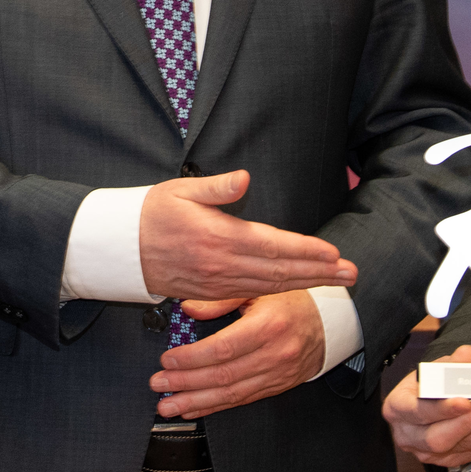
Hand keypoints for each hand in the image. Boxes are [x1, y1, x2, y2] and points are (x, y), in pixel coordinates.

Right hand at [139, 170, 355, 301]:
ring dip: (306, 284)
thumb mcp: (180, 191)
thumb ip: (216, 187)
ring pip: (270, 286)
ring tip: (336, 281)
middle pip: (280, 271)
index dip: (306, 251)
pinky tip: (298, 287)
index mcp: (218, 238)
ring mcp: (217, 283)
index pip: (273, 246)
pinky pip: (253, 293)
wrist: (119, 250)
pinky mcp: (211, 293)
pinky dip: (280, 291)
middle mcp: (222, 266)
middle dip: (319, 273)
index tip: (334, 253)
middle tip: (352, 274)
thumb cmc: (150, 213)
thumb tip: (245, 178)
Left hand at [148, 290, 327, 418]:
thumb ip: (222, 298)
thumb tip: (189, 308)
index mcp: (268, 326)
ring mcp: (276, 375)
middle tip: (159, 384)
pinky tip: (194, 409)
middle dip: (185, 383)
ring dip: (195, 402)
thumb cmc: (292, 302)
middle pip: (223, 375)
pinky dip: (215, 407)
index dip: (192, 358)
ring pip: (230, 394)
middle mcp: (274, 354)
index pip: (224, 348)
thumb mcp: (259, 289)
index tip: (167, 360)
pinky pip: (241, 400)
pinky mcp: (275, 387)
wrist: (327, 324)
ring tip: (169, 405)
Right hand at [382, 344, 470, 466]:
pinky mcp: (449, 459)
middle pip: (437, 438)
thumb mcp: (435, 367)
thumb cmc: (428, 383)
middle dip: (467, 422)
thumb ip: (452, 363)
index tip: (464, 402)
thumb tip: (468, 354)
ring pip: (460, 445)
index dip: (441, 409)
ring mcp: (427, 452)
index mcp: (397, 408)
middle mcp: (408, 435)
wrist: (430, 400)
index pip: (417, 412)